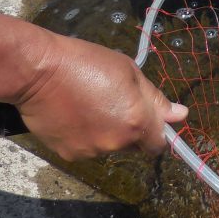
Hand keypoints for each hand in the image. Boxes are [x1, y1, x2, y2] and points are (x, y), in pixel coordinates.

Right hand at [13, 32, 187, 160]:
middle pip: (133, 145)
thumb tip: (180, 115)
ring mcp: (91, 151)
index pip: (158, 145)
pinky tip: (74, 114)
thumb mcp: (128, 71)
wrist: (38, 72)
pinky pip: (86, 148)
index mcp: (136, 121)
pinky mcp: (68, 154)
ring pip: (109, 146)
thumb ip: (155, 98)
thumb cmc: (86, 62)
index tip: (147, 118)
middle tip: (112, 102)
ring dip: (106, 131)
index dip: (155, 132)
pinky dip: (85, 136)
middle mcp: (116, 142)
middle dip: (130, 129)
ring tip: (89, 104)